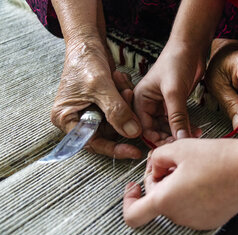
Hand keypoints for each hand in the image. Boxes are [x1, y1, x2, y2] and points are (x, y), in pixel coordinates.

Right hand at [51, 37, 141, 158]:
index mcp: (66, 118)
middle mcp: (78, 118)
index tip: (134, 151)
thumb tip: (132, 133)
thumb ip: (116, 111)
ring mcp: (91, 112)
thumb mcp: (100, 87)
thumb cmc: (85, 62)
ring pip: (117, 121)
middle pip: (107, 133)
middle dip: (122, 116)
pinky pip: (120, 110)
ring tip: (121, 85)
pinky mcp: (103, 104)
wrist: (88, 43)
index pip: (92, 142)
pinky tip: (120, 81)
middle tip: (126, 96)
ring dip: (124, 104)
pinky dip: (124, 98)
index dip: (114, 148)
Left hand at [123, 104, 237, 229]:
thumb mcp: (179, 147)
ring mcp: (197, 220)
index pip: (133, 215)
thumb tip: (155, 166)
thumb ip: (157, 157)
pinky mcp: (211, 218)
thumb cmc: (219, 158)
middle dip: (159, 180)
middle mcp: (180, 216)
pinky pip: (191, 206)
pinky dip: (190, 193)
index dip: (128, 200)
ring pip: (174, 203)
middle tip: (171, 161)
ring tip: (191, 166)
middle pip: (157, 201)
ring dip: (175, 186)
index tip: (134, 186)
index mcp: (167, 201)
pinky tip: (203, 175)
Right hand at [134, 42, 204, 144]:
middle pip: (155, 130)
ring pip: (167, 127)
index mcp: (140, 99)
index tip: (171, 145)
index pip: (143, 128)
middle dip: (169, 137)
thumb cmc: (176, 60)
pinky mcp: (173, 103)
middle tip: (184, 142)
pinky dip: (185, 126)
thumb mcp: (174, 91)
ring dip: (180, 133)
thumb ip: (176, 117)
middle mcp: (148, 103)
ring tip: (193, 135)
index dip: (156, 139)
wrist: (191, 46)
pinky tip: (195, 129)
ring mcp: (161, 104)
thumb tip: (180, 138)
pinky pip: (177, 120)